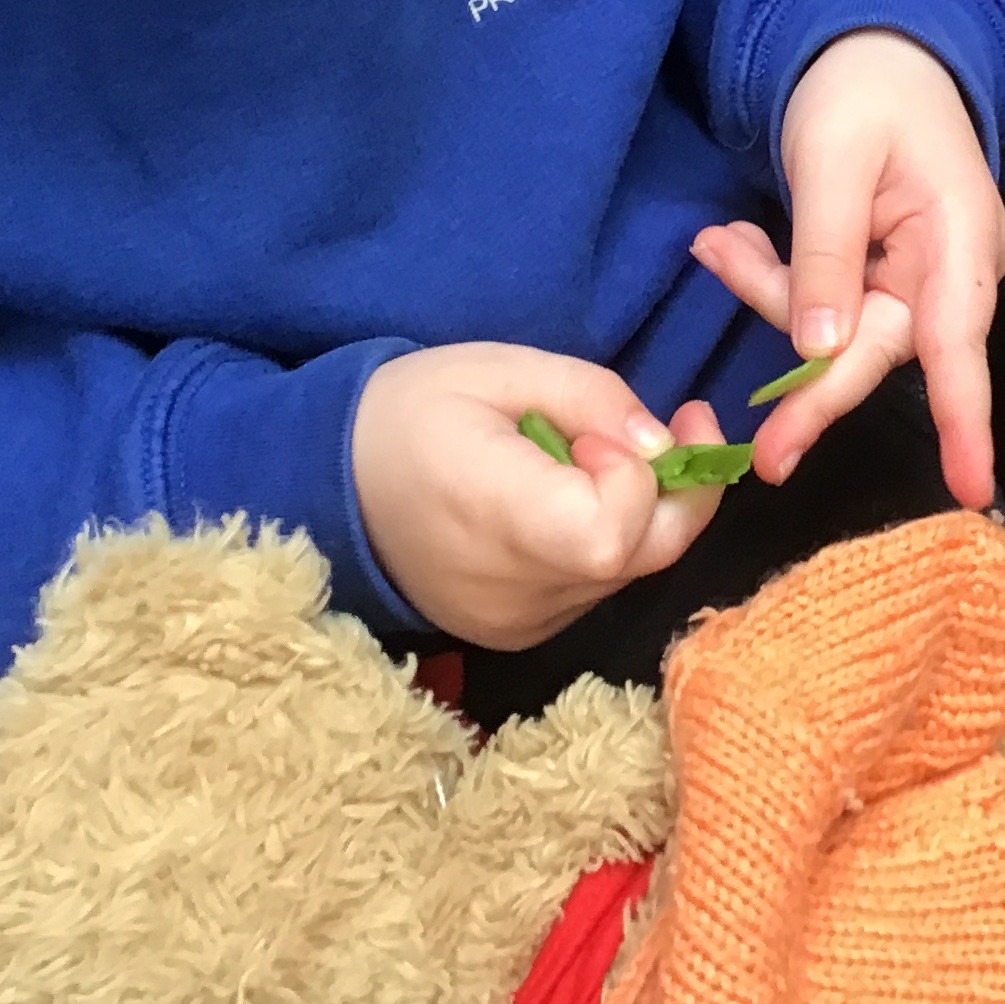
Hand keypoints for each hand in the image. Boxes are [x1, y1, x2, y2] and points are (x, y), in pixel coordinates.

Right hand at [350, 342, 726, 648]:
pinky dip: (603, 543)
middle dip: (676, 491)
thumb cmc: (411, 412)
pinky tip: (565, 501)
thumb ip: (591, 397)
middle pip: (644, 558)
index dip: (632, 475)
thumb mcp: (499, 368)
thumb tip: (663, 443)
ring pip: (627, 573)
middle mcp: (515, 591)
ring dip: (638, 513)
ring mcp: (519, 624)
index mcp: (498, 520)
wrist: (329, 486)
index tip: (594, 432)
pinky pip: (594, 588)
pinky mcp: (518, 635)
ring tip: (595, 459)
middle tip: (673, 427)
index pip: (613, 532)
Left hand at [691, 28, 1004, 508]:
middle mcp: (946, 274)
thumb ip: (824, 255)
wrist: (872, 48)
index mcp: (956, 242)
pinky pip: (823, 305)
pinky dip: (775, 279)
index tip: (969, 491)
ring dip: (771, 294)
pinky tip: (732, 240)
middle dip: (806, 377)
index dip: (965, 422)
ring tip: (718, 240)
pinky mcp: (877, 277)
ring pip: (835, 332)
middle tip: (760, 448)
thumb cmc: (866, 88)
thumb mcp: (832, 159)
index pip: (960, 346)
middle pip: (874, 353)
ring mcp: (913, 279)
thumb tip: (821, 351)